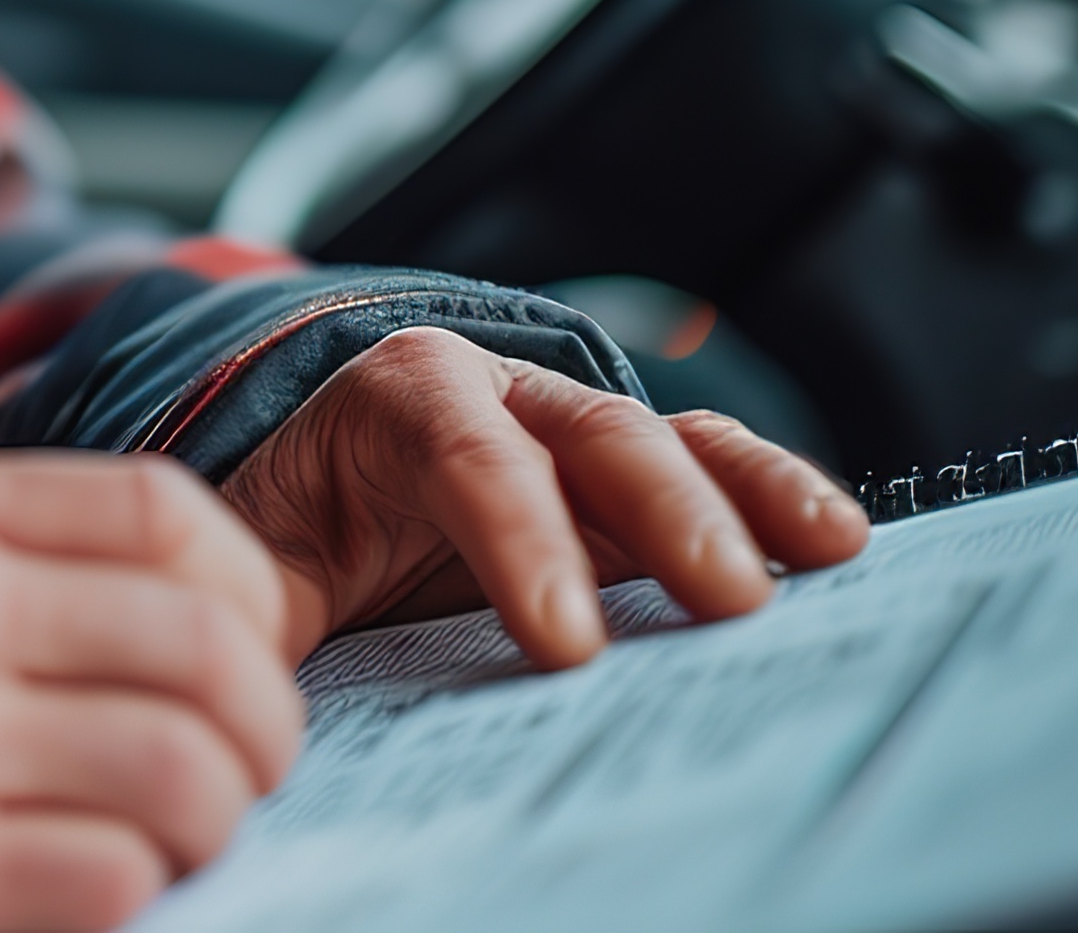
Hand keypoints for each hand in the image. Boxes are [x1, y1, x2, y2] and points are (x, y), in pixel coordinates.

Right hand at [0, 450, 303, 932]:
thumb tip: (196, 605)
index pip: (167, 510)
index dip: (251, 590)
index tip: (248, 650)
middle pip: (207, 644)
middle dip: (261, 726)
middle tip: (234, 771)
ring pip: (187, 770)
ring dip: (209, 825)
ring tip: (164, 841)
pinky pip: (117, 876)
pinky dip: (132, 891)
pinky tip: (80, 886)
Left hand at [220, 325, 870, 669]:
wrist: (316, 463)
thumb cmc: (289, 521)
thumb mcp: (249, 555)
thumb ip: (252, 601)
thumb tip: (241, 687)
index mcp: (393, 397)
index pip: (464, 454)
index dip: (520, 538)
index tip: (566, 644)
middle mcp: (499, 390)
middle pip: (591, 434)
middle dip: (663, 514)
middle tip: (727, 604)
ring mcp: (575, 428)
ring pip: (669, 439)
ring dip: (748, 498)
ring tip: (826, 557)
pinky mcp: (631, 475)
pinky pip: (712, 468)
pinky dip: (773, 498)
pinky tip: (836, 545)